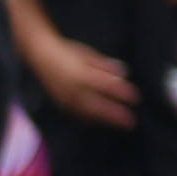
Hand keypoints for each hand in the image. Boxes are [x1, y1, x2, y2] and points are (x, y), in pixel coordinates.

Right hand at [19, 22, 133, 127]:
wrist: (40, 55)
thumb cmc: (68, 52)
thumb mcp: (88, 55)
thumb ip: (105, 66)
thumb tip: (123, 73)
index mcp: (82, 75)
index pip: (107, 86)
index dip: (122, 93)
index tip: (136, 98)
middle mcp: (73, 89)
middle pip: (98, 106)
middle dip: (115, 115)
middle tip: (131, 122)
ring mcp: (64, 98)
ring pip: (87, 114)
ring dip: (104, 120)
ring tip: (119, 123)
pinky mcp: (59, 103)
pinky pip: (76, 114)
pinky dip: (89, 119)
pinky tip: (99, 121)